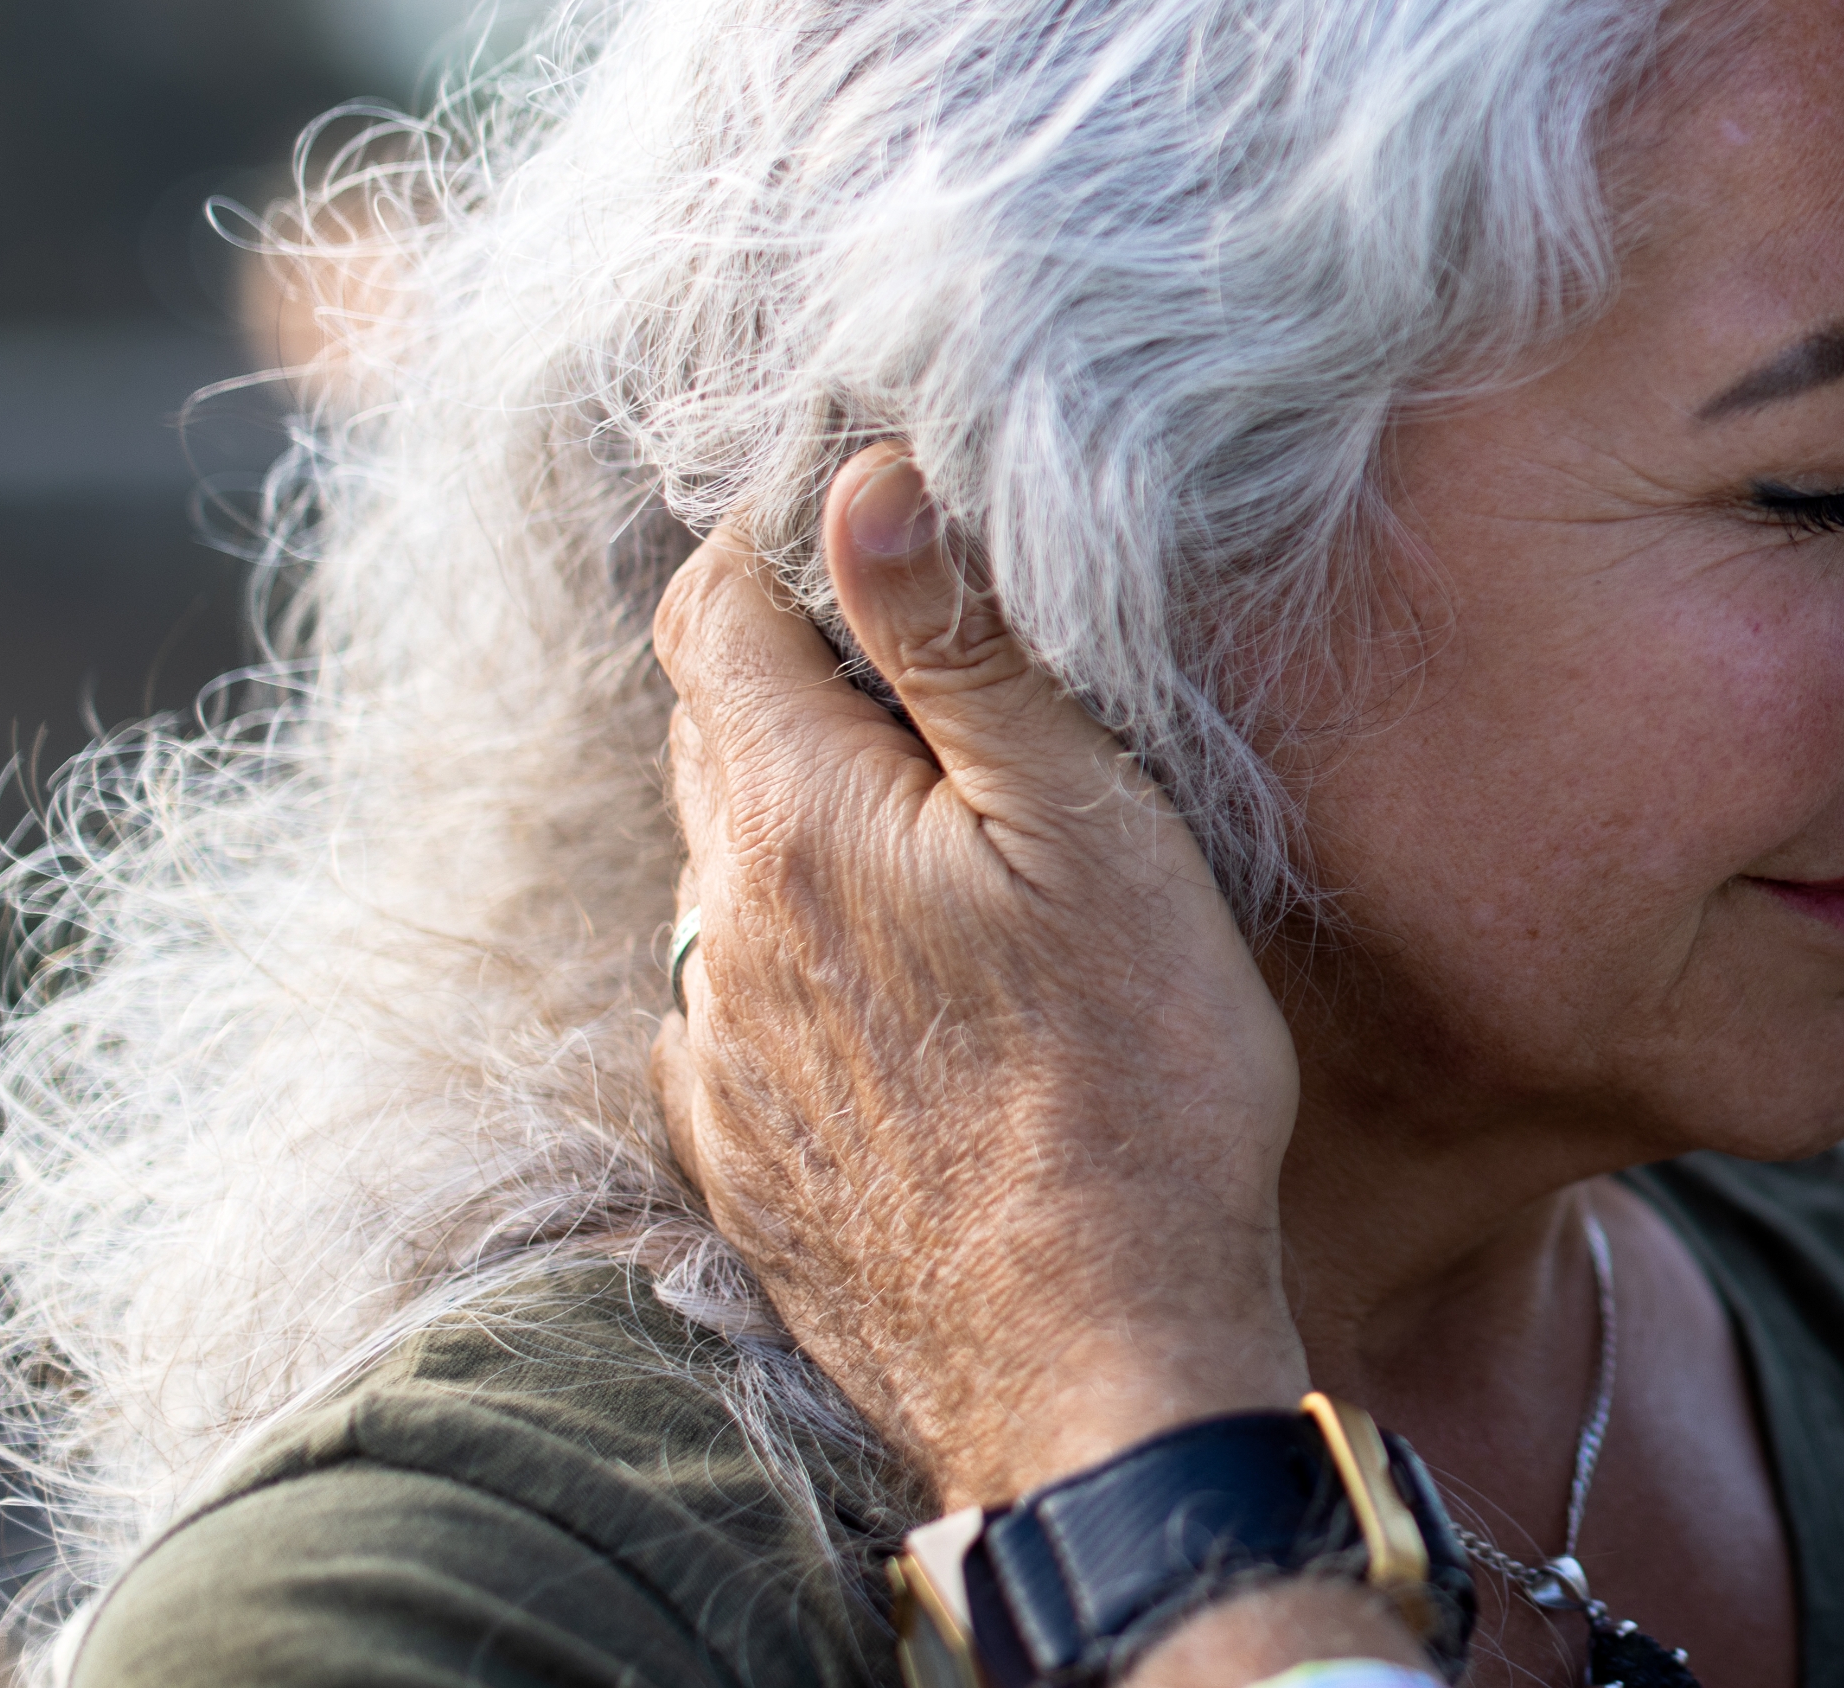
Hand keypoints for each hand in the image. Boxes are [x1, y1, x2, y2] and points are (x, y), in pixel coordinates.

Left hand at [646, 445, 1308, 1509]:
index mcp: (789, 820)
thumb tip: (862, 481)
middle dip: (795, 663)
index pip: (716, 610)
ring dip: (803, 816)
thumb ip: (959, 649)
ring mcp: (717, 1057)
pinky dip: (803, 953)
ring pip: (727, 874)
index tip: (868, 512)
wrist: (1094, 1362)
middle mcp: (716, 931)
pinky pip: (739, 1006)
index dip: (779, 537)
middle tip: (925, 645)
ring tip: (939, 822)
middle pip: (713, 731)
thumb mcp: (1083, 826)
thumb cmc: (1130, 1077)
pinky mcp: (744, 1159)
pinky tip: (911, 982)